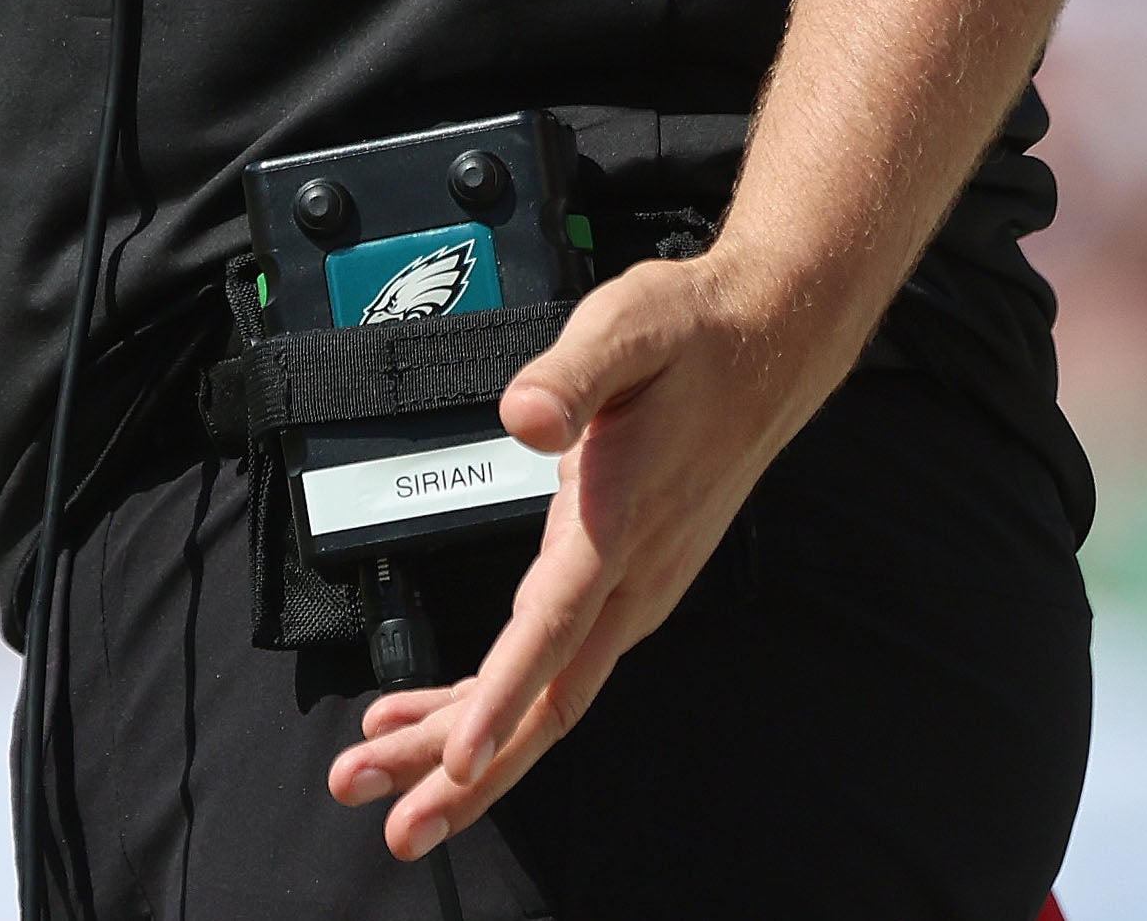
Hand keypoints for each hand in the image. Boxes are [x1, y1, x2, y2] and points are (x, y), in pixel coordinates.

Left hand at [325, 253, 841, 863]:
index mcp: (622, 520)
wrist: (771, 345)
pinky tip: (431, 716)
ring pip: (548, 696)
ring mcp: (635, 590)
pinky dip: (491, 703)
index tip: (459, 764)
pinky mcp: (626, 586)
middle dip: (465, 770)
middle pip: (546, 696)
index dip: (504, 699)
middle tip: (388, 820)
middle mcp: (634, 575)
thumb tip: (525, 415)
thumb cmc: (692, 334)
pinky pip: (554, 666)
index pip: (556, 627)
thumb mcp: (627, 326)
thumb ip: (571, 374)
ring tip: (375, 779)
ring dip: (464, 749)